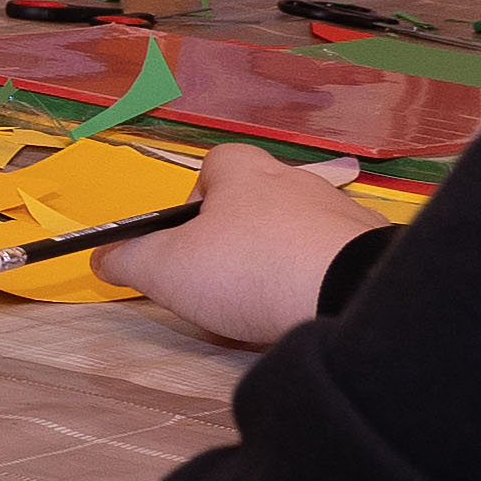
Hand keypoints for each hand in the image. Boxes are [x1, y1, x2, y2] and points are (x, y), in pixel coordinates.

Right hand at [93, 143, 378, 344]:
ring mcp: (344, 215)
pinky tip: (316, 313)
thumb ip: (128, 260)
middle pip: (257, 204)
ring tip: (275, 308)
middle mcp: (297, 180)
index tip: (191, 244)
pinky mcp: (379, 251)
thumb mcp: (166, 269)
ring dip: (285, 264)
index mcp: (244, 171)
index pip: (213, 168)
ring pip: (300, 236)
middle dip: (241, 240)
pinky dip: (324, 283)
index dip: (196, 204)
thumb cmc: (247, 269)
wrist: (354, 297)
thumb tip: (100, 257)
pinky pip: (340, 263)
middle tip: (228, 283)